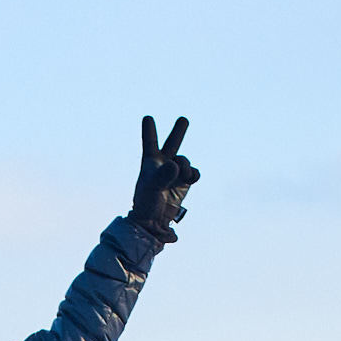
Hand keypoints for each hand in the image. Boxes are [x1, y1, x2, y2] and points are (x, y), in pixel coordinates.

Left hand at [130, 115, 198, 243]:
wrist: (153, 223)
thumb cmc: (146, 203)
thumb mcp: (152, 187)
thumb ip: (163, 174)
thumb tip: (176, 164)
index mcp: (150, 163)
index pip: (150, 143)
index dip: (150, 130)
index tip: (148, 118)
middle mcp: (163, 166)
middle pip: (172, 144)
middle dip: (178, 132)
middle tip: (183, 119)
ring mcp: (175, 175)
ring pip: (185, 161)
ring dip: (185, 165)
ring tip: (181, 174)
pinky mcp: (185, 184)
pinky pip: (194, 173)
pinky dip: (193, 174)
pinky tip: (189, 178)